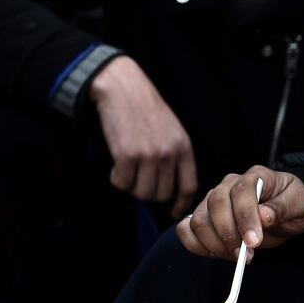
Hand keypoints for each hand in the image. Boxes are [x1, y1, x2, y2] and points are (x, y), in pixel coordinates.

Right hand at [90, 56, 196, 217]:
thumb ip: (174, 155)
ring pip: (141, 192)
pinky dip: (116, 179)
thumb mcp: (171, 130)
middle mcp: (168, 154)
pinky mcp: (126, 155)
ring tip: (126, 171)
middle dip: (148, 193)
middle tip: (137, 180)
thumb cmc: (145, 109)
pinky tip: (115, 166)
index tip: (172, 212)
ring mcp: (148, 155)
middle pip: (161, 194)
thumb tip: (168, 187)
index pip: (188, 186)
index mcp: (183, 148)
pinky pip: (122, 183)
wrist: (123, 90)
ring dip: (131, 187)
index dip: (180, 204)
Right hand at [177, 166, 303, 260]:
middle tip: (244, 255)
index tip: (254, 241)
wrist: (285, 214)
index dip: (244, 217)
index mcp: (254, 177)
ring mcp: (211, 201)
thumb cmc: (293, 206)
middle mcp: (227, 185)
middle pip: (214, 204)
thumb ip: (283, 207)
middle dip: (227, 234)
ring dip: (214, 243)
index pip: (241, 191)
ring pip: (198, 219)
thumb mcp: (301, 205)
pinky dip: (194, 245)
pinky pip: (185, 230)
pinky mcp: (202, 218)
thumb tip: (263, 215)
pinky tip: (214, 253)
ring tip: (236, 256)